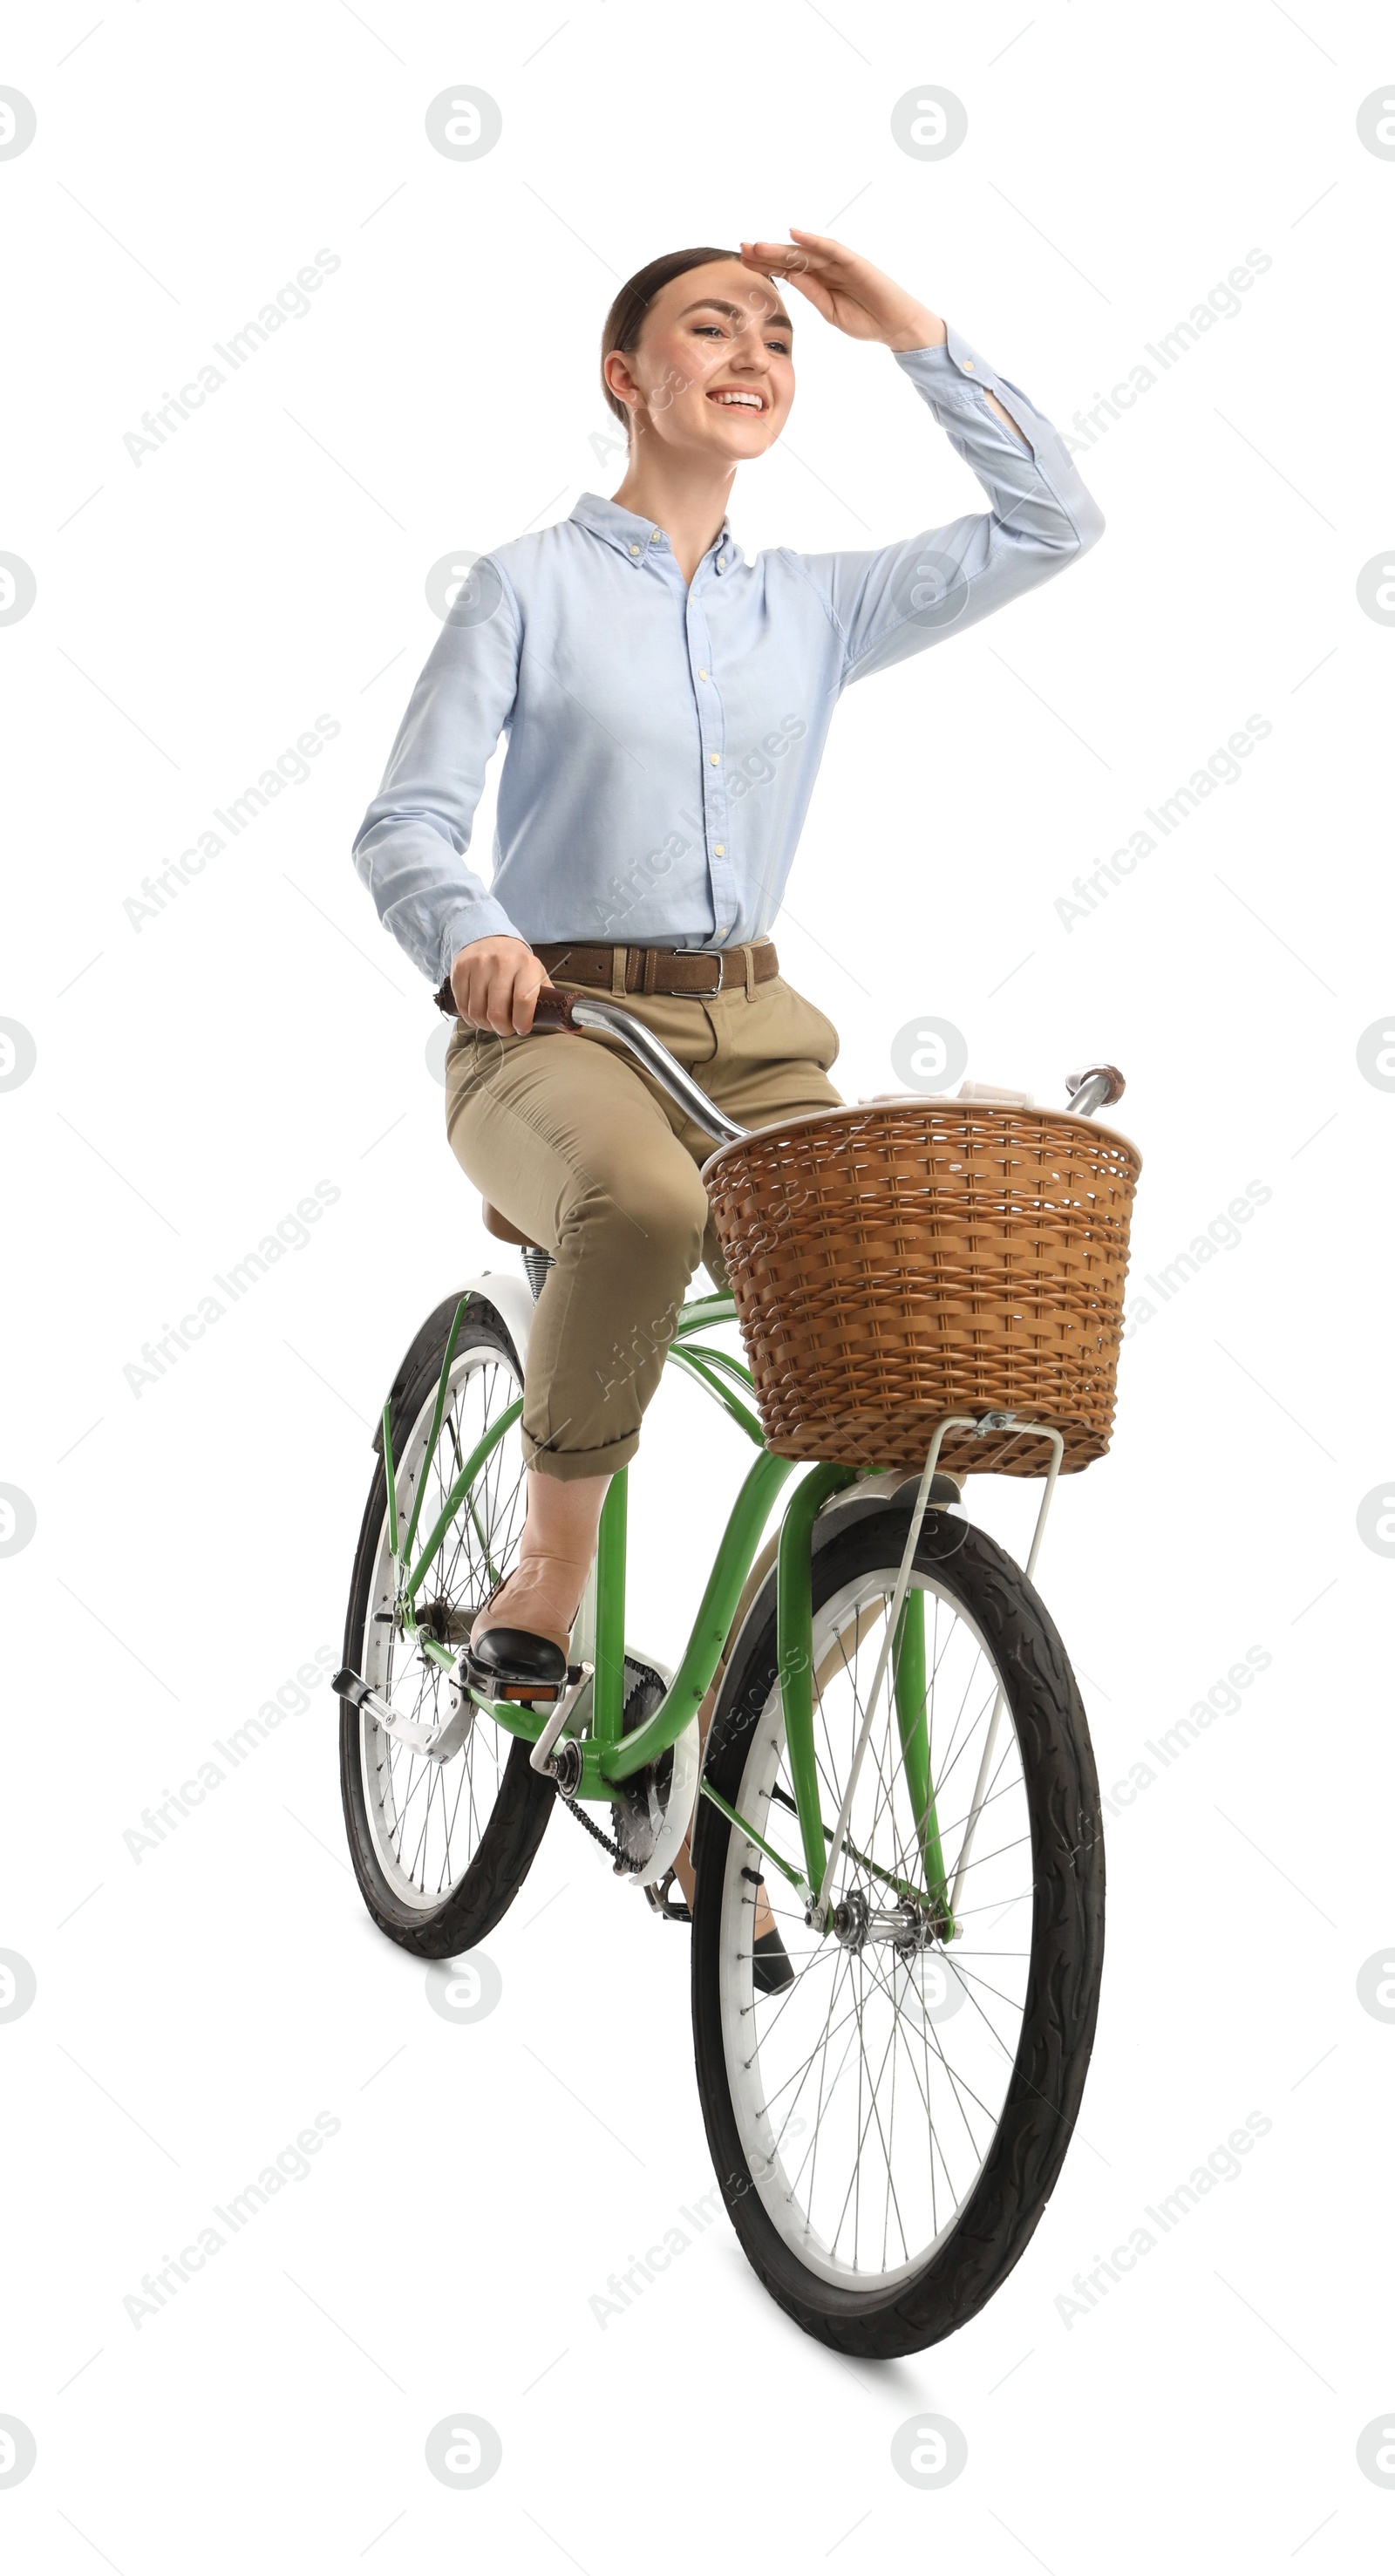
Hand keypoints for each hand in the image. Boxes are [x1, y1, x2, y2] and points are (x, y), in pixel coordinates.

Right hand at [449, 934, 547, 1034]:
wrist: (491, 939)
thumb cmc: (518, 966)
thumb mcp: (538, 978)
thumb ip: (553, 1004)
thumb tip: (575, 1028)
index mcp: (526, 965)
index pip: (524, 1000)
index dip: (522, 1022)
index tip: (522, 1029)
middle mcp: (502, 962)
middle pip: (497, 1011)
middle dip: (502, 1028)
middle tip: (506, 1029)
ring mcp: (479, 965)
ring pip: (477, 1011)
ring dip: (485, 1025)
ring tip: (492, 1022)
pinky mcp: (461, 969)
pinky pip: (462, 1005)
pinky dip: (470, 1017)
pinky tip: (478, 1014)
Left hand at [738, 230, 944, 352]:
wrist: (895, 326)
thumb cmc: (866, 321)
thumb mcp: (830, 312)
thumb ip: (812, 294)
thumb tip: (790, 278)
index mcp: (819, 282)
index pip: (787, 270)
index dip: (765, 265)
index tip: (743, 262)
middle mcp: (827, 268)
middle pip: (792, 258)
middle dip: (767, 253)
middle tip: (741, 249)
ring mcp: (840, 263)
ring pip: (806, 252)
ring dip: (782, 248)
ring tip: (758, 246)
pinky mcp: (854, 262)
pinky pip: (831, 249)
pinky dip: (813, 241)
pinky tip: (794, 235)